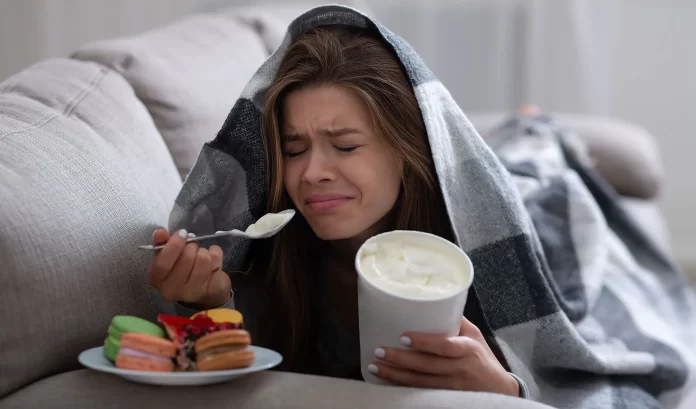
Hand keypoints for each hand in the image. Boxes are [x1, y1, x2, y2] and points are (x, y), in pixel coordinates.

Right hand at [147, 228, 230, 307]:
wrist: (204, 289)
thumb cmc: (182, 270)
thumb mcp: (168, 257)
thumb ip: (162, 244)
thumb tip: (160, 232)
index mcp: (158, 280)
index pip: (162, 263)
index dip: (173, 245)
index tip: (182, 233)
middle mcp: (173, 289)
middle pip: (187, 257)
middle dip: (192, 246)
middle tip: (192, 247)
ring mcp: (194, 292)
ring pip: (203, 258)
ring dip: (204, 252)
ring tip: (201, 257)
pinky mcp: (213, 288)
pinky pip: (216, 260)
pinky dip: (216, 255)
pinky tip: (212, 263)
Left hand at [369, 317, 519, 396]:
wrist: (500, 389)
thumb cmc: (483, 358)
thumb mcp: (475, 335)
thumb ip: (455, 321)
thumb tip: (432, 301)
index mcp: (467, 349)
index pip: (445, 346)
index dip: (423, 342)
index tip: (403, 336)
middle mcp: (460, 368)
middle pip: (427, 365)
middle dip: (400, 359)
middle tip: (379, 351)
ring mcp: (453, 386)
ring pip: (420, 382)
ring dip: (395, 375)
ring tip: (374, 367)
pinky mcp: (446, 397)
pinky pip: (421, 393)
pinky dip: (403, 387)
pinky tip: (387, 381)